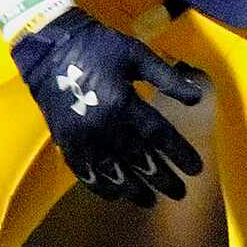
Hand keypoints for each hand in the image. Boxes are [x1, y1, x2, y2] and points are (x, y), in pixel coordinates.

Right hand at [10, 7, 207, 206]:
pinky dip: (99, 184)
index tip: (197, 170)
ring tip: (149, 201)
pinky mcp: (64, 139)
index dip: (178, 153)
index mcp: (122, 103)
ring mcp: (80, 135)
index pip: (158, 135)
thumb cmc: (99, 47)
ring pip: (110, 170)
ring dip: (132, 188)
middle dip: (160, 178)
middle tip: (179, 194)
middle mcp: (102, 125)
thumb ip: (167, 78)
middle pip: (137, 158)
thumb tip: (197, 98)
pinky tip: (114, 195)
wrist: (50, 45)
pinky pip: (83, 170)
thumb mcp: (137, 55)